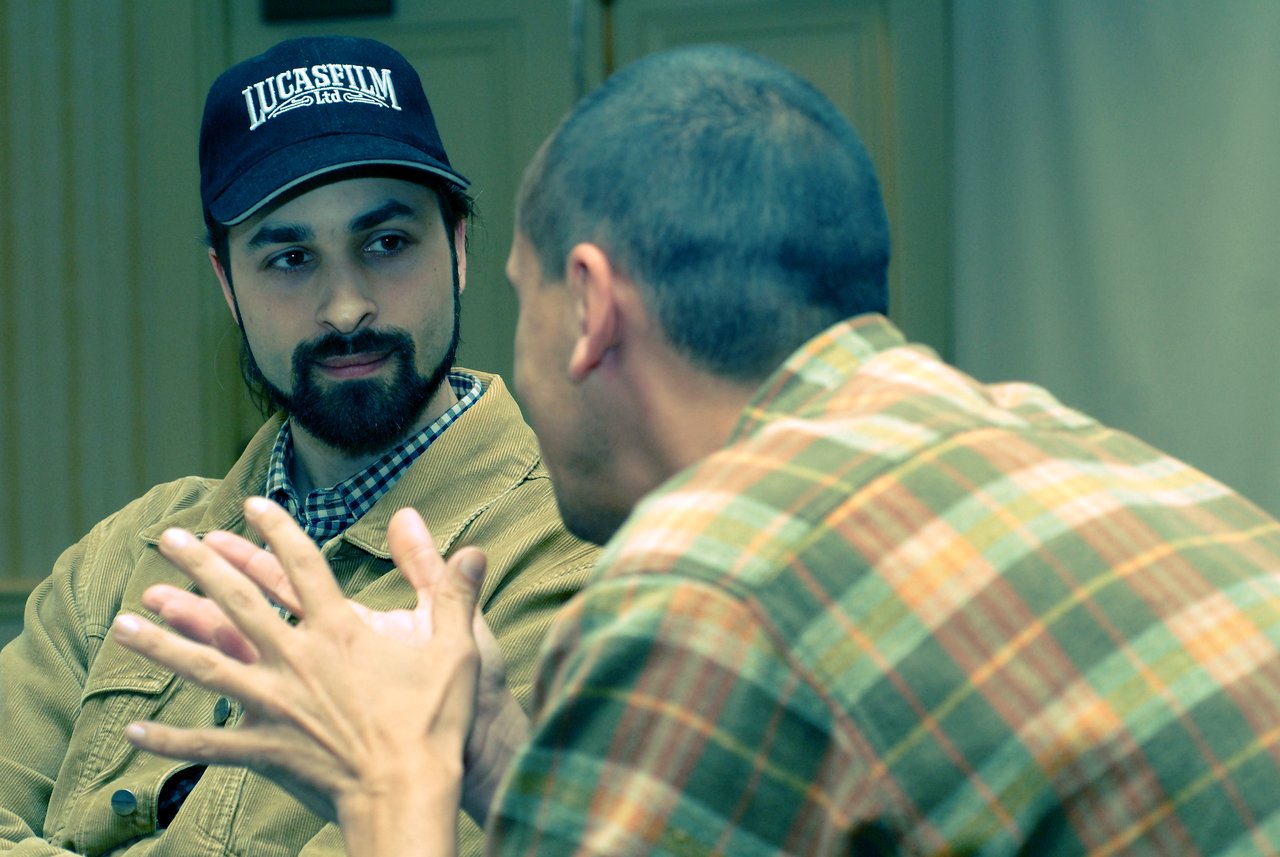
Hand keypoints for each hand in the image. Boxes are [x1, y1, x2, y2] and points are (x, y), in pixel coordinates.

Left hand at [111, 498, 499, 854]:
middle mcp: (298, 659)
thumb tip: (473, 547)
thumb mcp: (457, 649)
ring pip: (207, 666)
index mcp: (340, 631)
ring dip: (163, 643)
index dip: (277, 531)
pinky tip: (135, 735)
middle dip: (200, 567)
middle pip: (239, 604)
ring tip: (123, 622)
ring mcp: (275, 704)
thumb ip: (455, 593)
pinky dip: (171, 741)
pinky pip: (210, 744)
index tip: (252, 505)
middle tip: (168, 540)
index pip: (303, 566)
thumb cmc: (434, 723)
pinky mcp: (266, 747)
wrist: (406, 791)